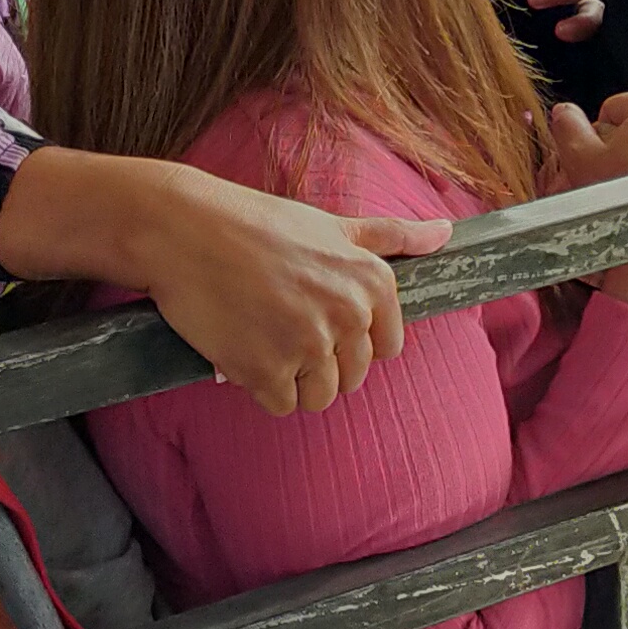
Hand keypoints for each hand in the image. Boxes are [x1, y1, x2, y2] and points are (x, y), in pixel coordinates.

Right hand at [133, 173, 446, 418]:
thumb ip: (392, 236)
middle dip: (317, 361)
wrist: (181, 228)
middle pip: (352, 376)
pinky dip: (259, 386)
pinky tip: (239, 348)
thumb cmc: (254, 223)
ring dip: (290, 379)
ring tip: (259, 335)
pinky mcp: (267, 371)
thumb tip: (446, 233)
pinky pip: (281, 404)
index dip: (348, 340)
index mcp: (372, 281)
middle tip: (276, 321)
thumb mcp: (331, 224)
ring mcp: (308, 345)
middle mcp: (349, 314)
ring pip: (318, 397)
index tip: (314, 317)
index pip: (386, 347)